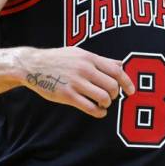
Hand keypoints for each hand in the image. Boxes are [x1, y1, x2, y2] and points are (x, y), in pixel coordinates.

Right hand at [18, 46, 134, 117]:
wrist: (33, 65)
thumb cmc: (58, 59)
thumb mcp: (79, 53)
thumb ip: (100, 59)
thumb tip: (121, 64)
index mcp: (89, 57)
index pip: (116, 70)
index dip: (127, 82)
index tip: (131, 91)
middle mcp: (84, 69)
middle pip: (112, 85)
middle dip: (115, 94)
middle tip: (111, 96)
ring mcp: (75, 82)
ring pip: (103, 97)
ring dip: (107, 103)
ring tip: (103, 103)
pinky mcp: (67, 95)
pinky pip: (90, 107)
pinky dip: (99, 112)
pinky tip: (99, 112)